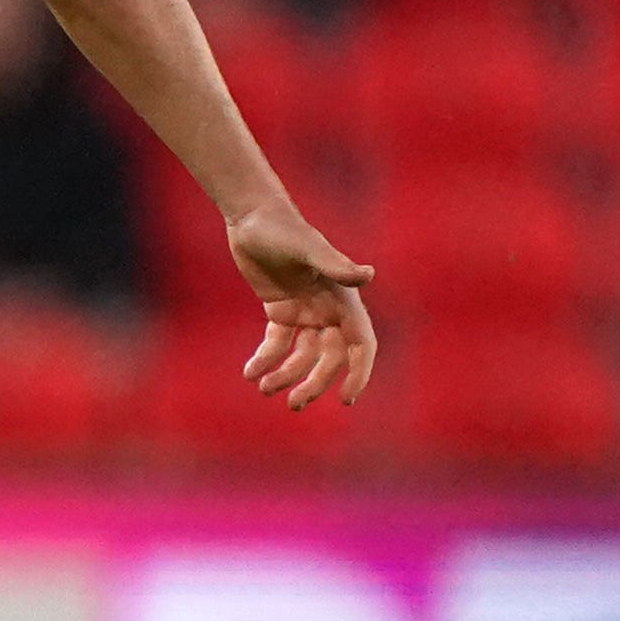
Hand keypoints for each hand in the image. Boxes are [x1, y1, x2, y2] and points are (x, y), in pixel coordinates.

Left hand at [227, 203, 376, 410]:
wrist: (252, 217)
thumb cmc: (282, 229)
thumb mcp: (308, 248)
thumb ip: (335, 264)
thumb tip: (369, 275)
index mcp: (343, 298)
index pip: (360, 344)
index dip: (359, 373)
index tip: (347, 399)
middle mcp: (328, 308)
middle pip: (329, 357)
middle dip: (314, 382)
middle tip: (294, 403)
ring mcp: (305, 311)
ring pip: (303, 355)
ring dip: (287, 375)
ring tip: (263, 388)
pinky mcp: (281, 310)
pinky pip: (277, 344)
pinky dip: (266, 359)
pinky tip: (250, 372)